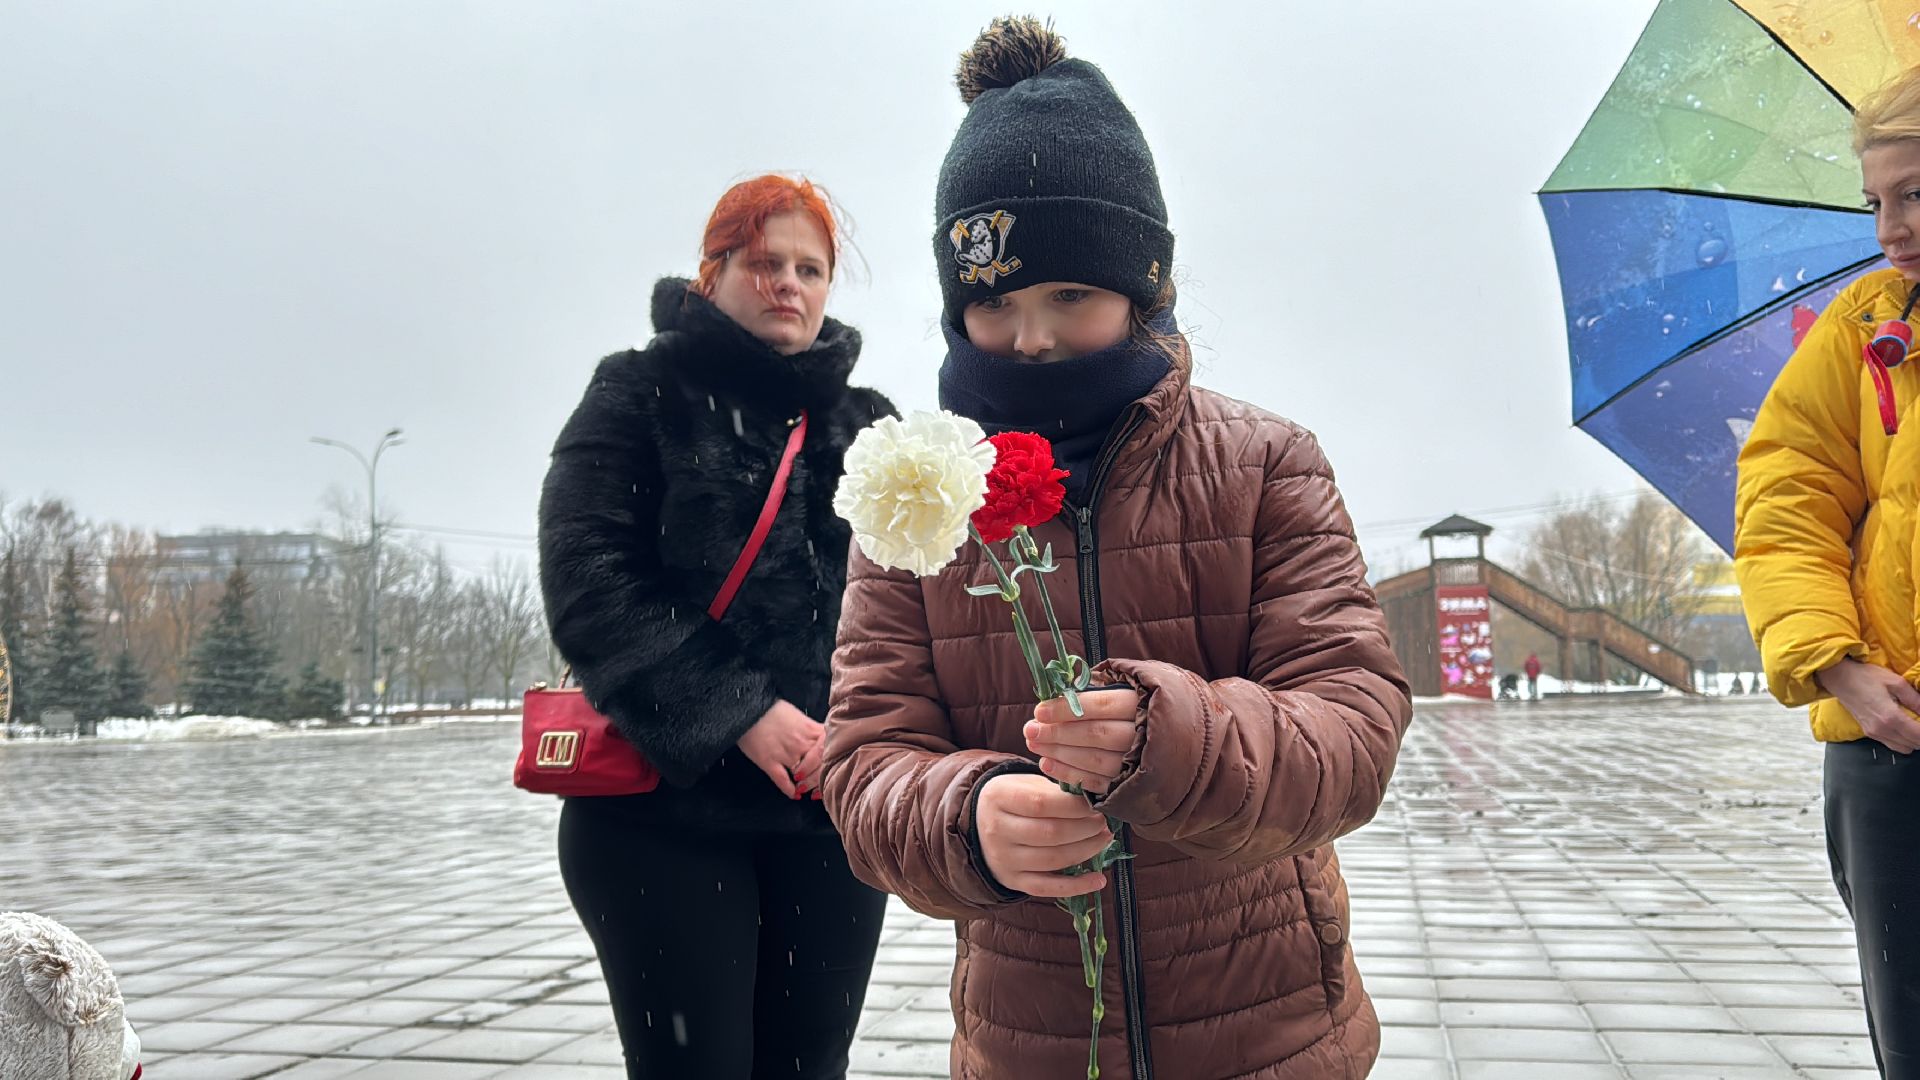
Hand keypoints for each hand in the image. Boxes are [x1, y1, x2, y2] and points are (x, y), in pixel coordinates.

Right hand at [737, 699, 824, 798]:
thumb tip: (821, 742)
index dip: (832, 766)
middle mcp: (801, 743)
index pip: (829, 752)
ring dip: (806, 786)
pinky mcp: (769, 761)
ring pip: (803, 776)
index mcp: (811, 730)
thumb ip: (812, 731)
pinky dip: (789, 790)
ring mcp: (786, 753)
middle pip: (819, 767)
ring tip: (806, 789)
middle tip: (819, 787)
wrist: (748, 708)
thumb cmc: (772, 710)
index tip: (831, 773)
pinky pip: (782, 780)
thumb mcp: (799, 716)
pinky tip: (793, 794)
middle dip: (820, 779)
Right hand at [975, 774, 1112, 897]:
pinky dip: (1077, 886)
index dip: (1074, 806)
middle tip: (1104, 822)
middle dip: (1085, 828)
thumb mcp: (1026, 784)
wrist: (980, 824)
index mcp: (998, 798)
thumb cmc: (1014, 799)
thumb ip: (1055, 791)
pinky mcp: (1012, 881)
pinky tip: (1099, 880)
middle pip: (1050, 833)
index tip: (1095, 804)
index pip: (1041, 804)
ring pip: (1053, 860)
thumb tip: (1093, 802)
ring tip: (1104, 839)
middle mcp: (996, 830)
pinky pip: (1047, 888)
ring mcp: (1004, 859)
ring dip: (1086, 850)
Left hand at [1023, 687, 1140, 793]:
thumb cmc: (1135, 710)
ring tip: (1034, 745)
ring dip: (1060, 753)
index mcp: (1141, 704)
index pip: (1102, 704)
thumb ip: (1095, 692)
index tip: (1039, 711)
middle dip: (1059, 732)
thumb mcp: (1124, 691)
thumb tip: (1058, 691)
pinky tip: (1047, 765)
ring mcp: (1140, 763)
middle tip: (1029, 730)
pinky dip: (1070, 775)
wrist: (1171, 743)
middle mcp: (1145, 734)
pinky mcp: (1131, 786)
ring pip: (1096, 760)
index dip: (1068, 708)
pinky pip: (1098, 783)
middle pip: (1097, 734)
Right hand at [1817, 659, 1919, 753]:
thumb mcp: (1896, 682)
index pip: (1919, 735)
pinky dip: (1903, 741)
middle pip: (1915, 744)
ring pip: (1905, 748)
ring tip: (1916, 726)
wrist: (1839, 678)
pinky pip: (1893, 745)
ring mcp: (1874, 733)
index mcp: (1891, 717)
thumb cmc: (1866, 677)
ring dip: (1914, 740)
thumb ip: (1915, 700)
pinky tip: (1904, 728)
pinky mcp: (1869, 733)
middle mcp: (1883, 730)